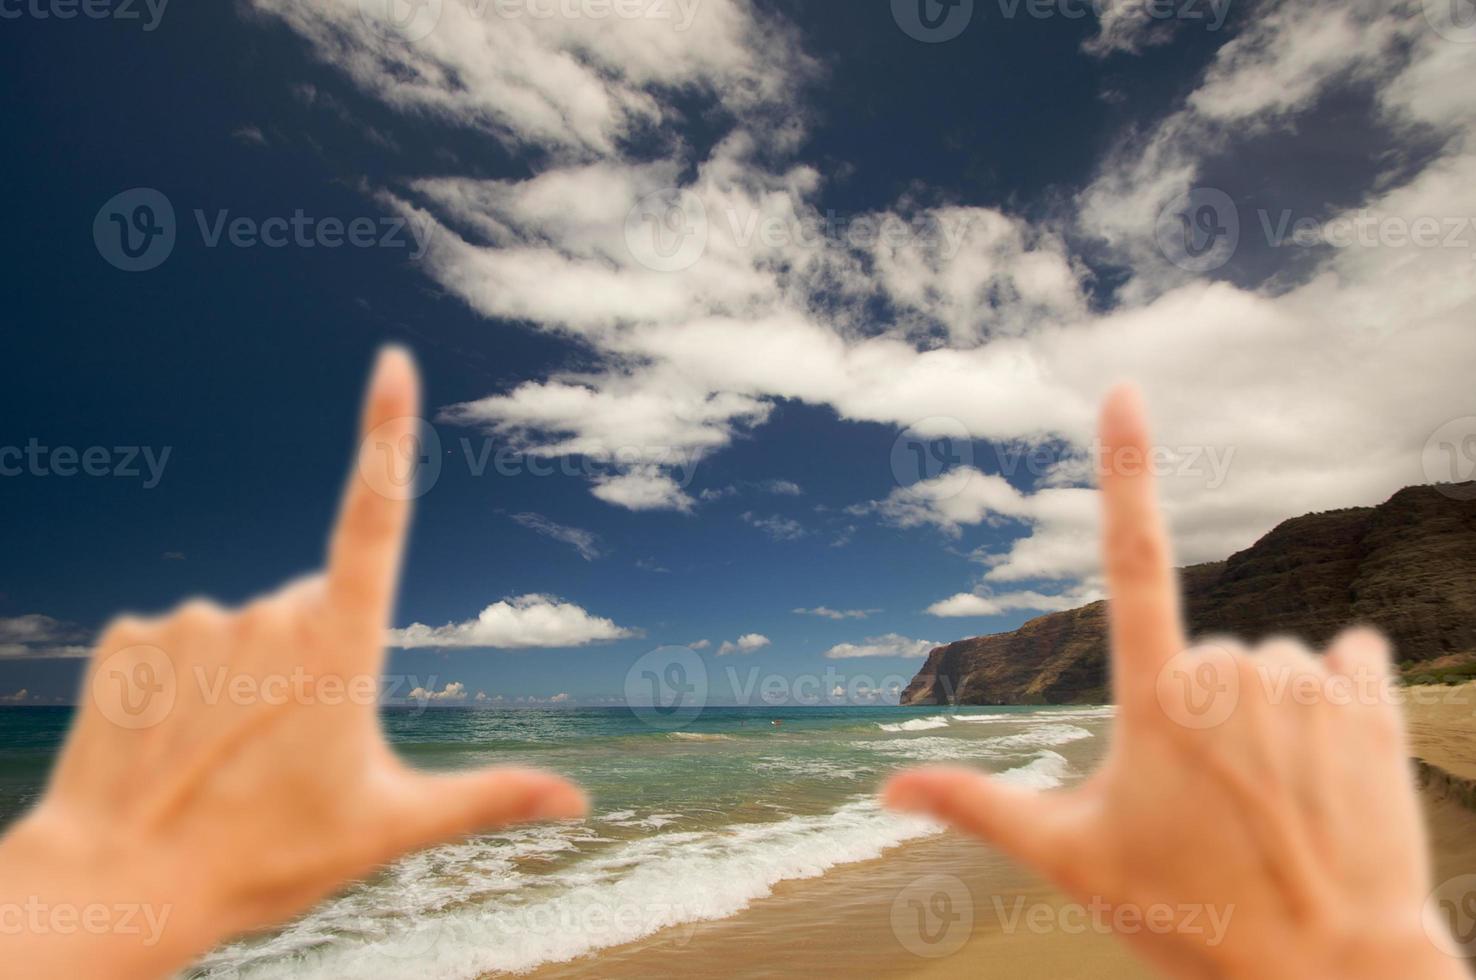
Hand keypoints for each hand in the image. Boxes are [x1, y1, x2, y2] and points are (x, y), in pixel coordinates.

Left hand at [0, 349, 586, 978]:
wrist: (118, 889)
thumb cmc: (264, 858)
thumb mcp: (390, 828)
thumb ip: (488, 797)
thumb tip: (579, 801)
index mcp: (340, 647)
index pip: (376, 517)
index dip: (388, 435)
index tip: (394, 364)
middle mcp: (268, 615)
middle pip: (312, 608)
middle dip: (312, 660)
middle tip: (290, 751)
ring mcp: (194, 622)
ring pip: (244, 627)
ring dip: (245, 676)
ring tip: (227, 758)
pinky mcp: (132, 638)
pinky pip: (176, 641)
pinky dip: (182, 681)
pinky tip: (174, 743)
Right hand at [883, 387, 1467, 978]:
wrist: (1334, 978)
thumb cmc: (1192, 919)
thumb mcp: (1071, 860)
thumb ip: (977, 806)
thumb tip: (881, 789)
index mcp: (1153, 699)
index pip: (1131, 558)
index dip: (1124, 469)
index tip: (1123, 390)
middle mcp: (1230, 674)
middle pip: (1202, 651)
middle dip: (1198, 709)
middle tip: (1206, 802)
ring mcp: (1307, 686)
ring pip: (1269, 662)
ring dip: (1264, 714)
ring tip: (1267, 800)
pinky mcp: (1372, 704)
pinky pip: (1347, 658)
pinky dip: (1335, 697)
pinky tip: (1327, 768)